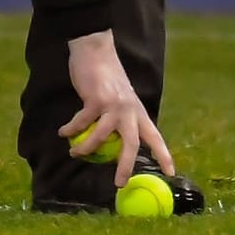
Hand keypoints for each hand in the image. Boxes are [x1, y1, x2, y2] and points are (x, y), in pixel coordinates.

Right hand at [58, 30, 174, 186]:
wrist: (95, 51)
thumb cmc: (107, 77)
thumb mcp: (122, 99)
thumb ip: (121, 119)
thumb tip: (114, 144)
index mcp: (139, 112)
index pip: (155, 137)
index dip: (164, 156)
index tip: (171, 173)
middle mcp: (129, 110)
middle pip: (132, 144)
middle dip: (126, 165)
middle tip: (118, 183)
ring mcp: (113, 105)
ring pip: (101, 136)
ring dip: (85, 148)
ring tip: (73, 153)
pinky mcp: (95, 99)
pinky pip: (81, 122)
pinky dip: (71, 129)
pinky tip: (63, 132)